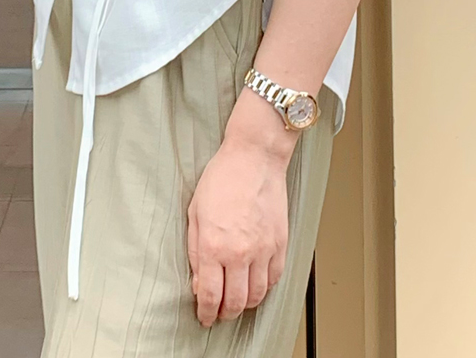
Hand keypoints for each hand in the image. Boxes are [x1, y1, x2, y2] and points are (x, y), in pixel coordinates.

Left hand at [187, 133, 290, 326]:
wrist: (254, 158)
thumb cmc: (223, 178)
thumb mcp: (195, 212)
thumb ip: (195, 250)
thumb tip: (199, 281)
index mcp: (213, 245)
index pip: (210, 296)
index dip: (206, 313)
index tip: (205, 316)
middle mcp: (240, 252)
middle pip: (235, 302)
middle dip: (225, 313)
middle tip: (220, 312)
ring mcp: (263, 249)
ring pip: (257, 295)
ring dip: (246, 304)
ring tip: (238, 300)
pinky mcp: (280, 242)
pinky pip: (275, 277)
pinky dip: (266, 287)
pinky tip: (256, 281)